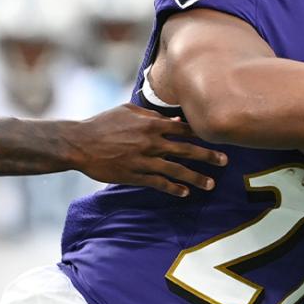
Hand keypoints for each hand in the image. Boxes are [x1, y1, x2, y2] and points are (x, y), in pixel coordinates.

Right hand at [65, 104, 227, 195]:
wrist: (79, 143)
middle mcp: (151, 142)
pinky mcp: (134, 176)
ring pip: (176, 170)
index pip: (184, 129)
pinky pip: (159, 183)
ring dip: (196, 177)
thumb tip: (175, 120)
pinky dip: (173, 188)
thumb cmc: (102, 123)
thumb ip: (152, 114)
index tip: (218, 137)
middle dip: (208, 155)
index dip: (202, 133)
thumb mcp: (127, 111)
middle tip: (225, 161)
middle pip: (187, 149)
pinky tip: (185, 193)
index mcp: (151, 124)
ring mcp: (144, 160)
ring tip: (211, 184)